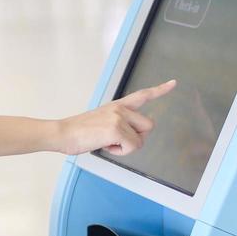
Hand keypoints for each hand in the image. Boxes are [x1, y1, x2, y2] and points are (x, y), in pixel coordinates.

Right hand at [54, 79, 176, 156]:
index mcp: (117, 106)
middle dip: (137, 138)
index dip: (160, 90)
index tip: (173, 83)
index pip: (143, 95)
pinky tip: (105, 146)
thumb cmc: (79, 132)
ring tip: (107, 143)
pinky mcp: (116, 129)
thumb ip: (119, 124)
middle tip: (117, 141)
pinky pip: (131, 147)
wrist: (62, 133)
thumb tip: (131, 137)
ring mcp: (119, 117)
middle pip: (148, 126)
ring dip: (126, 148)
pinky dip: (120, 152)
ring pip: (140, 140)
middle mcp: (120, 108)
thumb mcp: (102, 122)